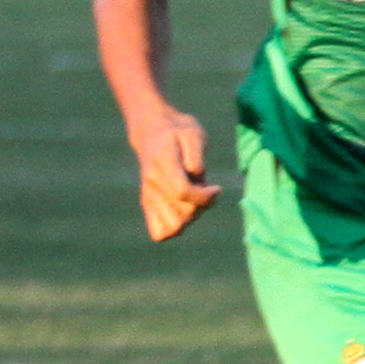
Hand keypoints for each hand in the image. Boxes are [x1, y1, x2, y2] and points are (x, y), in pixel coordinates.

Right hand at [126, 99, 218, 241]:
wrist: (151, 131)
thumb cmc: (178, 130)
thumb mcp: (193, 133)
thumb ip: (196, 156)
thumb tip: (198, 178)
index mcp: (163, 163)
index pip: (183, 192)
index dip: (205, 196)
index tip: (216, 188)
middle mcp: (152, 183)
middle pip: (180, 215)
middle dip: (201, 207)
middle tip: (207, 191)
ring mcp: (148, 196)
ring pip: (172, 228)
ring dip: (190, 219)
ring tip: (195, 201)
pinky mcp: (148, 203)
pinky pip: (159, 233)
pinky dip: (175, 228)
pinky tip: (184, 210)